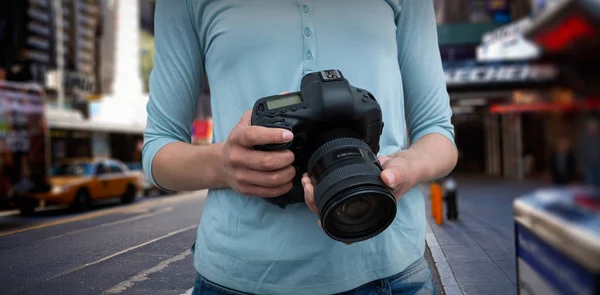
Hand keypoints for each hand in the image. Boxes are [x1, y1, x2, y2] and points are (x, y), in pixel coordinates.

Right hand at [220, 109, 295, 197]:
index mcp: (237, 138)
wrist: (219, 163)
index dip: (273, 136)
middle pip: (266, 162)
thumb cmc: (240, 140)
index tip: (288, 135)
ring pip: (270, 179)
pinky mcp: (244, 189)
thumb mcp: (247, 122)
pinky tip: (287, 180)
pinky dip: (283, 187)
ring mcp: (239, 175)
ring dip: (287, 174)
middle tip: (292, 155)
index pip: (254, 136)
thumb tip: (286, 95)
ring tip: (292, 168)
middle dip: (286, 159)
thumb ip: (264, 110)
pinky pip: (268, 192)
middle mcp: (236, 157)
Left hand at [301, 154, 417, 243]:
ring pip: (325, 205)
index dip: (333, 228)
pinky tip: (312, 177)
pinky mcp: (345, 189)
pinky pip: (327, 193)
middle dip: (315, 202)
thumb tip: (388, 179)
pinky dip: (317, 187)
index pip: (349, 231)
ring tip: (308, 179)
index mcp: (370, 215)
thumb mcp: (401, 173)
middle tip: (309, 186)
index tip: (320, 220)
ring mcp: (350, 201)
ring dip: (313, 194)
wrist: (400, 165)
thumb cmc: (402, 174)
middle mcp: (357, 211)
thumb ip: (396, 176)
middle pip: (330, 215)